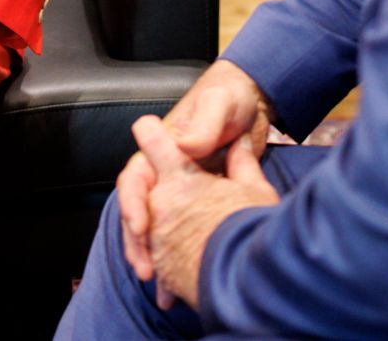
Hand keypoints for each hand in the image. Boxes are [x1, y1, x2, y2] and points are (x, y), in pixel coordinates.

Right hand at [119, 60, 272, 282]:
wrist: (254, 106)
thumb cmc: (228, 99)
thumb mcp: (218, 105)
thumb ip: (203, 123)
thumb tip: (186, 145)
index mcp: (161, 149)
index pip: (136, 179)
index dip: (133, 203)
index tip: (141, 225)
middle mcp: (166, 174)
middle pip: (141, 213)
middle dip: (140, 244)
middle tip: (147, 270)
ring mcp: (182, 193)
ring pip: (160, 231)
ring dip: (158, 259)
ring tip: (162, 288)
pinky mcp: (201, 207)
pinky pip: (185, 236)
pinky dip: (183, 261)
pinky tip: (184, 284)